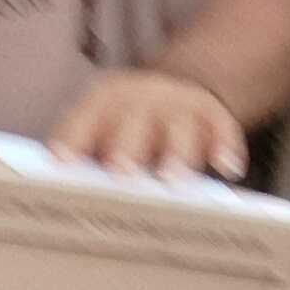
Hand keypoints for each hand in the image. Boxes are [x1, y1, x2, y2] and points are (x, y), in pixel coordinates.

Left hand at [48, 70, 248, 182]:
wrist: (177, 85)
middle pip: (132, 120)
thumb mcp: (104, 129)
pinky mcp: (211, 112)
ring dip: (176, 152)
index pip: (84, 119)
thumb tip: (64, 204)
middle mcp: (140, 97)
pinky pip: (221, 127)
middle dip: (126, 147)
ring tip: (174, 180)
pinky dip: (225, 146)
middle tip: (122, 174)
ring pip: (178, 125)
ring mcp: (178, 102)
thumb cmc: (127, 127)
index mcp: (104, 100)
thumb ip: (88, 157)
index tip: (63, 164)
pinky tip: (227, 168)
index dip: (73, 140)